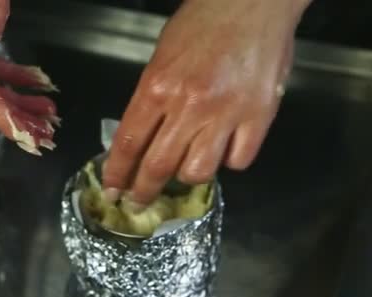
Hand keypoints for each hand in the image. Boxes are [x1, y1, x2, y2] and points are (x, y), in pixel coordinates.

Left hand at [102, 0, 311, 209]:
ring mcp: (226, 114)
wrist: (253, 2)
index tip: (112, 189)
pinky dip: (228, 160)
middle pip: (158, 166)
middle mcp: (189, 106)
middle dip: (144, 191)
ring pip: (198, 171)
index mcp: (157, 87)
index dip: (117, 172)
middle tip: (139, 201)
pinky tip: (225, 148)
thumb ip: (152, 98)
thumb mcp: (161, 56)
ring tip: (186, 167)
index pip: (129, 142)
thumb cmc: (203, 22)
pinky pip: (238, 161)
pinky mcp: (259, 117)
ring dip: (187, 176)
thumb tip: (143, 136)